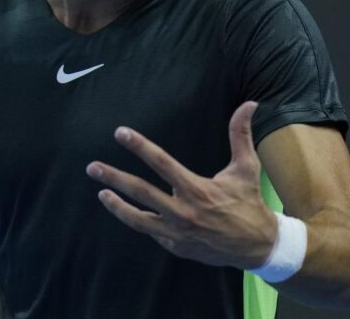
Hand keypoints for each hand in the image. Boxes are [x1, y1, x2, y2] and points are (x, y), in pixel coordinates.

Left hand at [86, 101, 277, 269]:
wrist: (256, 246)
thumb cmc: (249, 202)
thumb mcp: (246, 167)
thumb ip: (241, 134)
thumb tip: (250, 104)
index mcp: (197, 189)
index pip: (161, 163)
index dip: (139, 146)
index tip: (121, 133)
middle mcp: (182, 212)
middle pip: (140, 192)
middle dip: (114, 178)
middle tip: (93, 168)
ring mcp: (176, 233)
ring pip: (138, 219)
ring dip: (117, 206)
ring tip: (102, 193)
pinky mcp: (175, 247)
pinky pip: (152, 232)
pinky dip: (140, 221)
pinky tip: (130, 211)